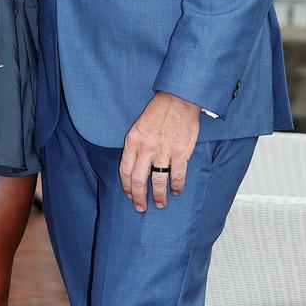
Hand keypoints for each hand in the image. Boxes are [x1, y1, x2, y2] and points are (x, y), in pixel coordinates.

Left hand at [119, 92, 200, 211]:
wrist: (179, 99)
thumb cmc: (159, 110)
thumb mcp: (139, 125)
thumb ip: (136, 145)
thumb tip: (135, 164)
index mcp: (133, 141)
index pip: (125, 170)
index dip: (126, 186)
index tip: (129, 195)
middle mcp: (146, 148)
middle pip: (139, 180)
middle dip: (139, 197)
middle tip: (141, 207)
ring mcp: (164, 151)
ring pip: (158, 182)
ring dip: (158, 196)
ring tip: (160, 204)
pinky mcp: (180, 153)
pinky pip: (177, 176)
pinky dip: (177, 187)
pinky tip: (176, 191)